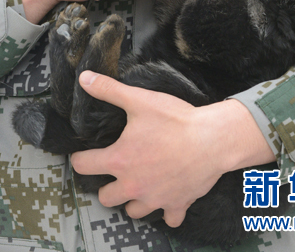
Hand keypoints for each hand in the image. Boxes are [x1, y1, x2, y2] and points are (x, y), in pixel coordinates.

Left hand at [71, 71, 274, 227]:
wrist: (211, 140)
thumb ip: (109, 90)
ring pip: (133, 211)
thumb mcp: (139, 100)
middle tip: (113, 173)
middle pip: (106, 197)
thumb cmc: (175, 121)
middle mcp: (133, 185)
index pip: (84, 165)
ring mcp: (155, 198)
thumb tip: (85, 78)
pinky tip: (167, 199)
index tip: (83, 155)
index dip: (80, 158)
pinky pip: (168, 219)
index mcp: (119, 160)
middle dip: (106, 186)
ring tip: (137, 187)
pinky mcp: (176, 204)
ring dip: (132, 201)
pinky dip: (167, 212)